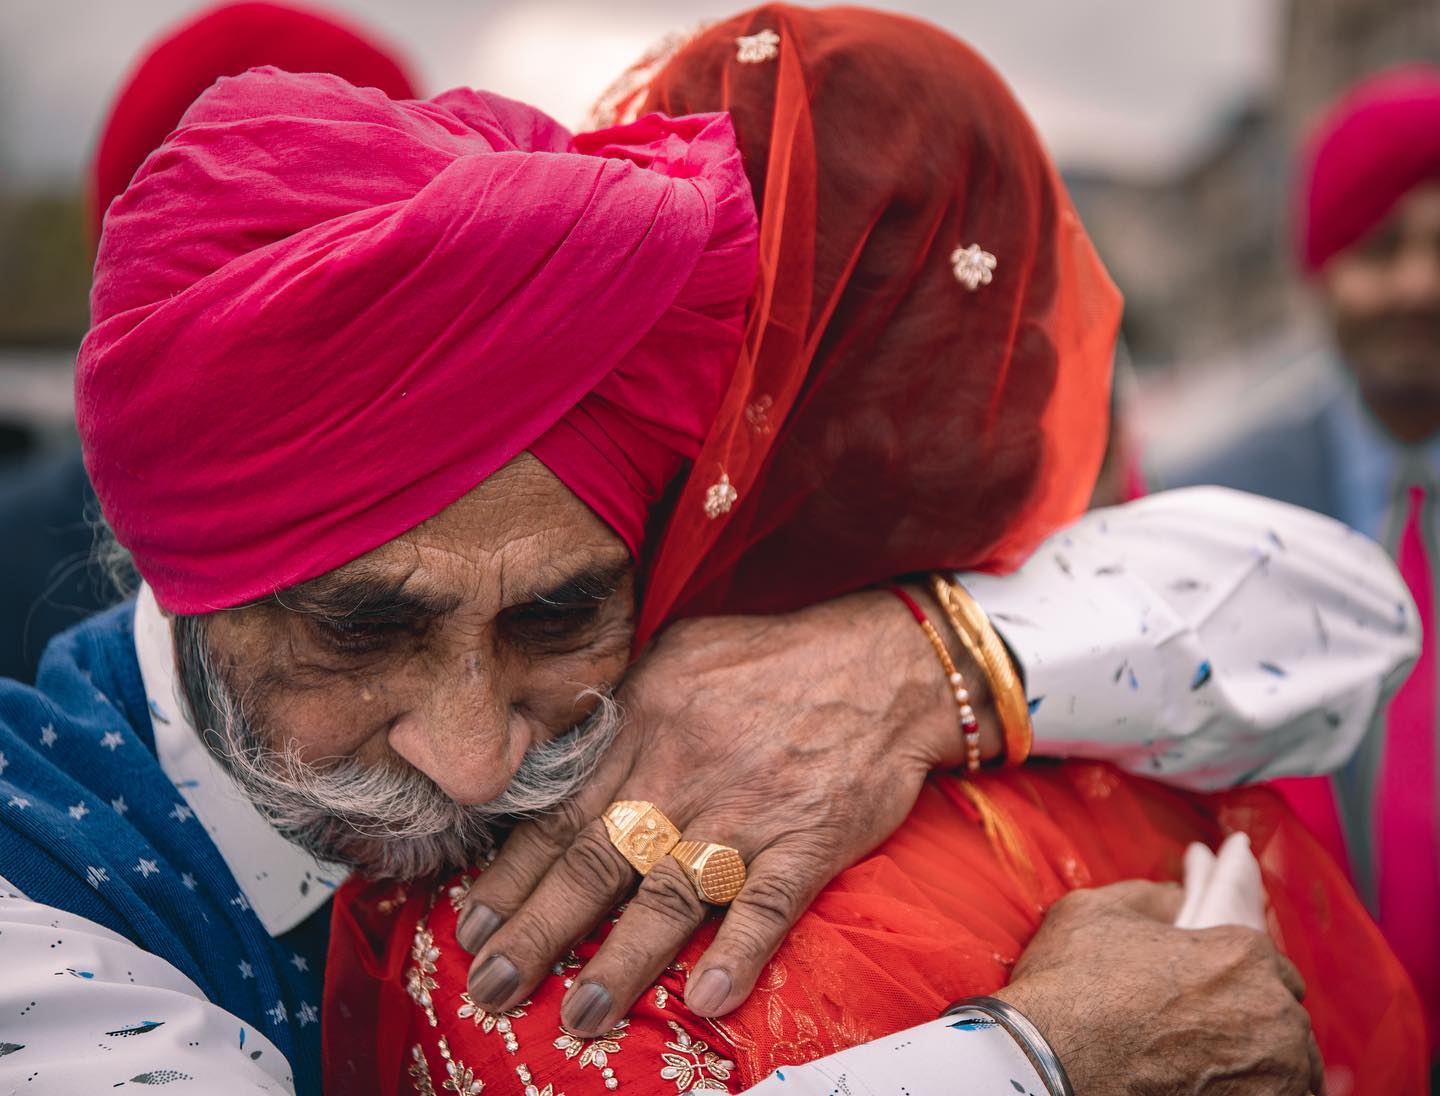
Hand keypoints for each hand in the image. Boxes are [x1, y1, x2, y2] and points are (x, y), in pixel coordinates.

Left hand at [455, 587, 997, 1035]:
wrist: (882, 662)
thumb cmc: (773, 658)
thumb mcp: (678, 652)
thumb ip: (620, 707)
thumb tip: (562, 754)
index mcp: (644, 723)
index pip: (561, 811)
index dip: (513, 875)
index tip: (472, 925)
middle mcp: (684, 770)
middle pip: (598, 861)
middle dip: (539, 932)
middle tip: (494, 988)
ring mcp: (748, 808)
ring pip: (671, 894)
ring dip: (623, 961)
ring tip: (585, 1017)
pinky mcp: (810, 838)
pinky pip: (767, 903)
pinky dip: (737, 951)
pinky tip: (706, 998)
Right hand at [995, 881, 1323, 1095]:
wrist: (1047, 1064)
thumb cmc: (1069, 984)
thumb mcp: (1097, 910)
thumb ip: (1154, 897)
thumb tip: (1180, 896)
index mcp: (1243, 954)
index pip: (1273, 966)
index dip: (1240, 980)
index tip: (1212, 994)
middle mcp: (1273, 1014)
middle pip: (1284, 1019)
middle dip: (1255, 1022)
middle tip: (1209, 1034)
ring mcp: (1274, 1075)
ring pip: (1290, 1068)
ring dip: (1263, 1066)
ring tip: (1213, 1068)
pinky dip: (1254, 1093)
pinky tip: (1215, 1089)